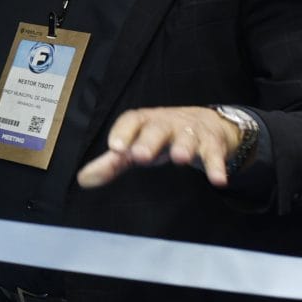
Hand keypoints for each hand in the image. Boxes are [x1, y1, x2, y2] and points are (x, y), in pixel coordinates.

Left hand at [76, 106, 245, 189]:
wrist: (204, 123)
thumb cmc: (159, 137)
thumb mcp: (135, 146)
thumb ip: (111, 163)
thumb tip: (83, 180)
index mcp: (145, 121)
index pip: (131, 121)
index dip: (122, 133)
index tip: (115, 148)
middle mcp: (167, 123)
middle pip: (158, 129)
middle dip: (149, 141)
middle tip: (140, 155)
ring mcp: (191, 133)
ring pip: (187, 138)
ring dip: (184, 147)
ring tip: (180, 159)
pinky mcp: (212, 145)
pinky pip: (214, 155)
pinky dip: (216, 167)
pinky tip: (218, 180)